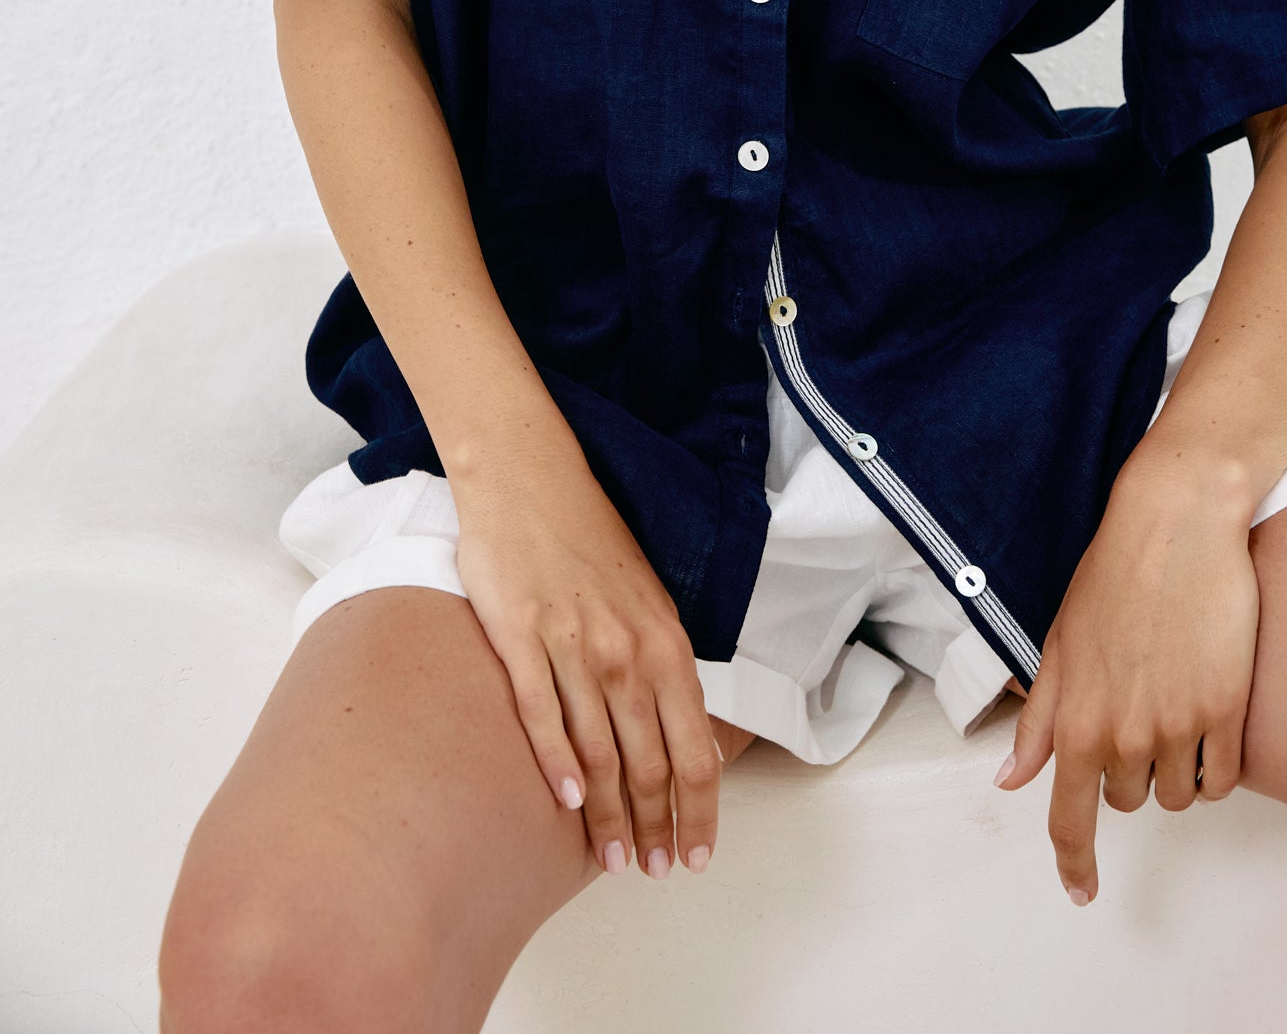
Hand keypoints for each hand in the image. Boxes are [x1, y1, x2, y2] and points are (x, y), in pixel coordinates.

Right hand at [453, 454, 723, 880]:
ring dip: (609, 815)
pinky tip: (564, 803)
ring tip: (614, 859)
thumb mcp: (648, 601)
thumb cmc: (589, 542)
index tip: (696, 855)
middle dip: (657, 827)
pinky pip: (541, 714)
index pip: (696, 748)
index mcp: (666, 642)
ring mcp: (573, 645)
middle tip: (654, 872)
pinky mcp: (520, 637)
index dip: (699, 811)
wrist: (528, 481)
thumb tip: (678, 728)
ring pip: (599, 752)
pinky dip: (556, 764)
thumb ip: (662, 664)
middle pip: (651, 763)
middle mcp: (627, 650)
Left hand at [992, 460, 1260, 902]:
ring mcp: (1179, 726)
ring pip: (1177, 795)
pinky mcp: (1228, 711)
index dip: (1074, 861)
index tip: (1081, 891)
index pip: (1069, 816)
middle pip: (1128, 801)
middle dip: (1127, 770)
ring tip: (1173, 707)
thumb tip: (1010, 779)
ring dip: (1173, 769)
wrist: (1178, 524)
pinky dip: (1214, 767)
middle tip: (1135, 708)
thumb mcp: (1058, 644)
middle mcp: (1124, 733)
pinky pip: (1224, 779)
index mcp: (1074, 719)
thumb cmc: (1113, 574)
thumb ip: (1037, 720)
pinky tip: (1209, 725)